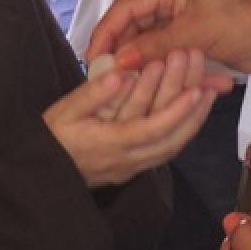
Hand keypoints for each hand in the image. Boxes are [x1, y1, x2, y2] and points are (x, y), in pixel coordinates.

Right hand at [44, 49, 224, 185]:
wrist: (42, 174)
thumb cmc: (50, 138)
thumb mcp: (64, 111)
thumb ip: (92, 94)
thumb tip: (119, 75)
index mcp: (111, 144)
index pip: (152, 129)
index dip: (177, 110)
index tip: (195, 89)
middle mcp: (127, 160)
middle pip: (171, 138)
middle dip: (192, 110)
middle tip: (205, 80)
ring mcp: (133, 167)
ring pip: (173, 147)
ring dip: (193, 120)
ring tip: (208, 92)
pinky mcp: (135, 167)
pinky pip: (166, 150)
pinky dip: (184, 130)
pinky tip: (192, 111)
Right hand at [83, 0, 250, 75]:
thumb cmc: (242, 24)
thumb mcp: (193, 34)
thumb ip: (153, 46)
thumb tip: (118, 60)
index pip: (127, 6)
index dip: (107, 31)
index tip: (94, 57)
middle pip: (133, 21)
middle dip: (119, 46)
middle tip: (104, 74)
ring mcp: (181, 16)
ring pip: (146, 37)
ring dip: (137, 57)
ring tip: (121, 80)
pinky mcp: (190, 34)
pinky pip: (163, 47)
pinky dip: (155, 61)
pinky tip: (144, 78)